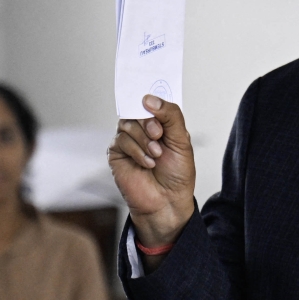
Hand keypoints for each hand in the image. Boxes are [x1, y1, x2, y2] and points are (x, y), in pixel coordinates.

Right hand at [108, 96, 195, 246]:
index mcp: (159, 122)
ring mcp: (128, 139)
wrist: (168, 200)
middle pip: (137, 109)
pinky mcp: (116, 153)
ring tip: (156, 155)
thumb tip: (149, 98)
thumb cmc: (177, 173)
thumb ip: (170, 116)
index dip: (151, 99)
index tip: (151, 101)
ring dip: (144, 139)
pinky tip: (147, 163)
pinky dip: (136, 151)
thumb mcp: (181, 140)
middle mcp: (142, 128)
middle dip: (149, 122)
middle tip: (158, 135)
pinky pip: (121, 140)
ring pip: (127, 124)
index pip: (151, 101)